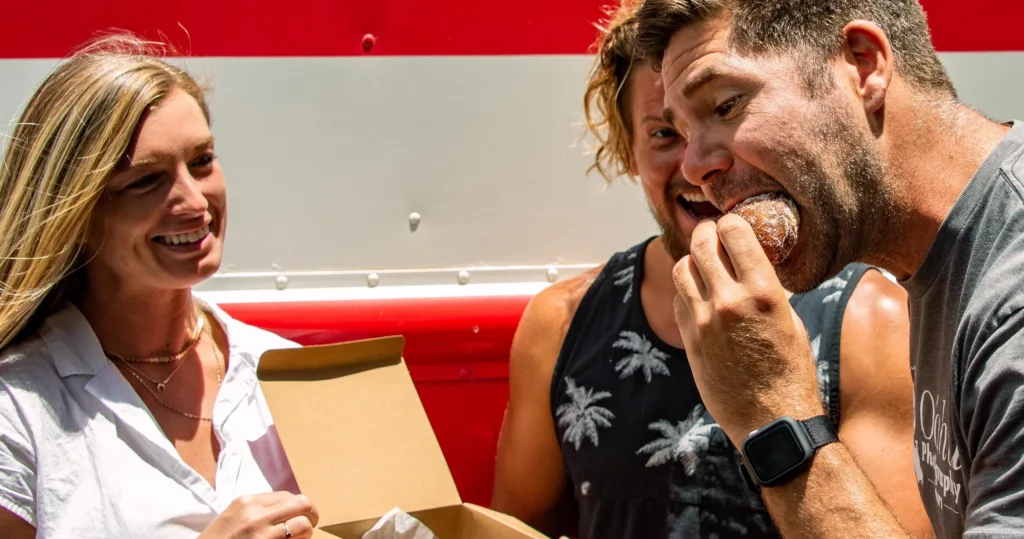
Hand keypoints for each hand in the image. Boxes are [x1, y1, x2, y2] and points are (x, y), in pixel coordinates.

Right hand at [199, 491, 318, 538]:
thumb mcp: (234, 516)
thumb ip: (258, 509)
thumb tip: (289, 507)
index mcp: (247, 502)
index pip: (287, 496)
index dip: (299, 505)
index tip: (301, 513)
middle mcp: (256, 515)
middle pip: (302, 504)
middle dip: (312, 513)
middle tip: (312, 522)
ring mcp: (262, 535)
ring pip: (303, 525)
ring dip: (307, 531)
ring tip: (303, 536)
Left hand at [672, 215, 823, 445]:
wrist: (771, 419)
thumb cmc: (790, 371)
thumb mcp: (790, 320)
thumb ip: (766, 289)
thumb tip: (748, 264)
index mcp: (763, 292)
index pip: (735, 233)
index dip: (731, 223)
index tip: (732, 225)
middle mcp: (729, 301)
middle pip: (702, 244)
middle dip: (706, 233)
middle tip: (712, 234)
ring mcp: (704, 321)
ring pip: (682, 269)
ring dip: (692, 260)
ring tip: (703, 263)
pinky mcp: (689, 339)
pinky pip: (679, 299)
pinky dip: (687, 290)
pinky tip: (700, 295)